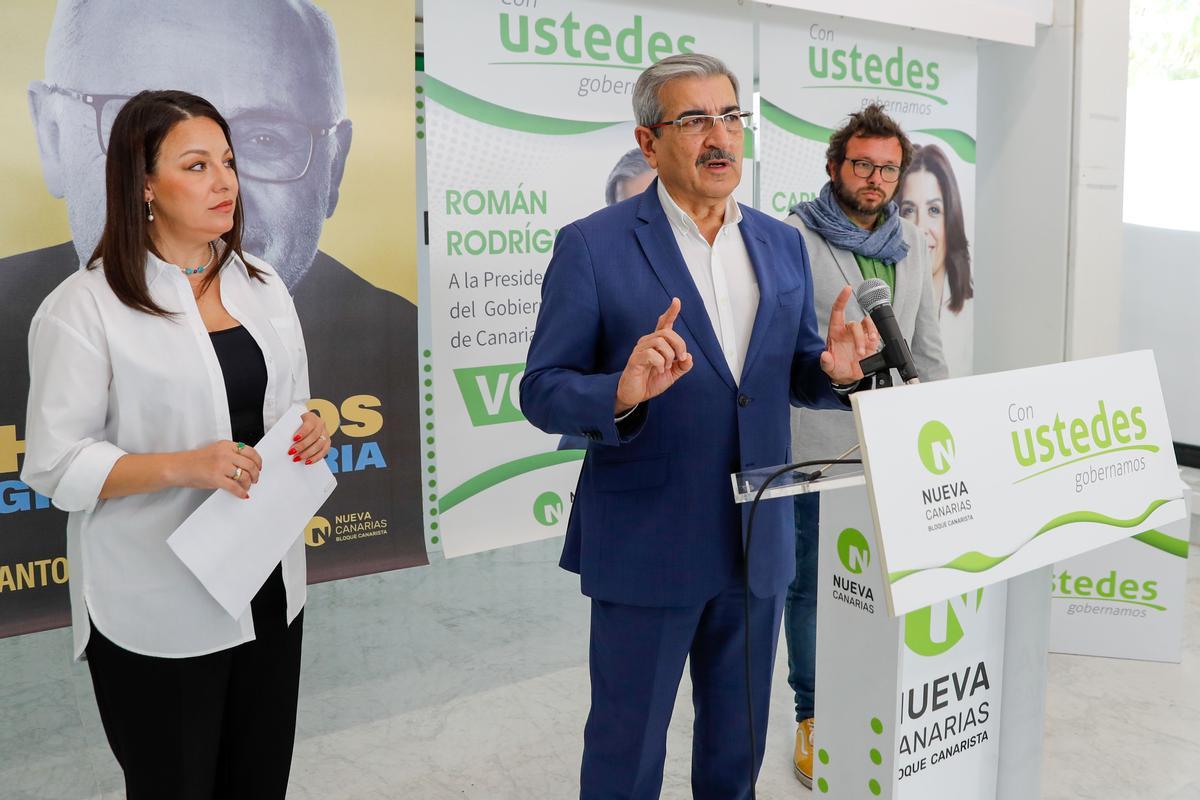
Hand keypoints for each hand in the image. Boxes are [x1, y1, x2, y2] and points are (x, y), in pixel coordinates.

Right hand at [176, 440, 262, 498]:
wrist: (178, 467)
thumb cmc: (194, 461)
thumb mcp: (215, 450)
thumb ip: (230, 454)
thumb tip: (246, 464)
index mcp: (226, 445)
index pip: (250, 451)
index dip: (258, 461)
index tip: (259, 467)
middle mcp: (225, 454)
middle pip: (250, 464)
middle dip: (256, 474)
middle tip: (255, 479)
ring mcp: (221, 466)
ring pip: (245, 476)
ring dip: (249, 483)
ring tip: (246, 486)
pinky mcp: (216, 478)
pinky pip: (235, 487)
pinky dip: (241, 492)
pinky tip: (242, 494)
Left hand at [290, 411, 331, 465]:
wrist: (303, 425)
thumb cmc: (295, 425)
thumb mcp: (292, 423)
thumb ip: (289, 429)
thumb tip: (280, 440)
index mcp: (311, 417)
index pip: (309, 424)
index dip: (302, 432)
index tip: (294, 439)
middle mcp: (320, 424)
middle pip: (314, 436)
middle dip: (303, 445)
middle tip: (292, 452)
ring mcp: (325, 434)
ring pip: (320, 444)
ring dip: (308, 453)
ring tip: (297, 458)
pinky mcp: (327, 443)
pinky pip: (324, 451)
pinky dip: (315, 458)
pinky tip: (307, 461)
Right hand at [615, 298, 692, 413]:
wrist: (635, 395)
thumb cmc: (650, 381)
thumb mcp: (672, 375)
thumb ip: (682, 366)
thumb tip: (689, 357)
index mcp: (657, 344)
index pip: (664, 324)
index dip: (671, 312)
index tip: (677, 301)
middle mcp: (647, 342)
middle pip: (667, 332)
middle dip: (679, 345)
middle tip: (681, 358)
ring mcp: (640, 350)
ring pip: (660, 342)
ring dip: (669, 356)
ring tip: (666, 367)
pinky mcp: (635, 359)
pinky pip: (651, 354)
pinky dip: (660, 362)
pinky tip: (659, 370)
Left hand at [820, 286, 881, 384]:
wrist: (849, 377)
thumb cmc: (837, 369)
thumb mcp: (829, 368)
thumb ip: (826, 362)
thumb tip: (824, 356)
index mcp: (835, 332)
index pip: (837, 311)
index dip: (842, 299)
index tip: (847, 288)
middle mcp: (847, 331)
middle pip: (855, 324)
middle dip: (859, 338)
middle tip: (860, 353)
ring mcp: (860, 335)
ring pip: (866, 325)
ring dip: (868, 335)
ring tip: (867, 348)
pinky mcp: (870, 341)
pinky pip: (875, 331)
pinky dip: (876, 334)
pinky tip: (874, 342)